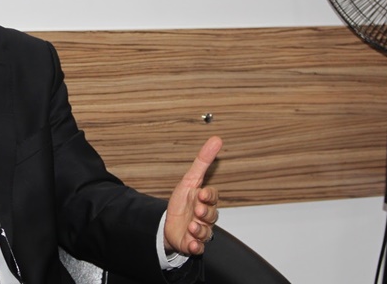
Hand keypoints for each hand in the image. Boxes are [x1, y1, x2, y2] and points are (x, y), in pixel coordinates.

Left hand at [164, 136, 222, 255]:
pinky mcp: (193, 244)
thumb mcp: (190, 180)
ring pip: (206, 232)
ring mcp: (200, 231)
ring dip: (200, 230)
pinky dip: (195, 247)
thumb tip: (217, 139)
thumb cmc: (182, 202)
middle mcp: (205, 216)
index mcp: (205, 201)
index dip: (208, 196)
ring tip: (191, 226)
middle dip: (205, 213)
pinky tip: (191, 244)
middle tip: (197, 210)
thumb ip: (203, 161)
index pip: (212, 197)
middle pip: (211, 215)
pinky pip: (198, 248)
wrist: (169, 224)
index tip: (201, 193)